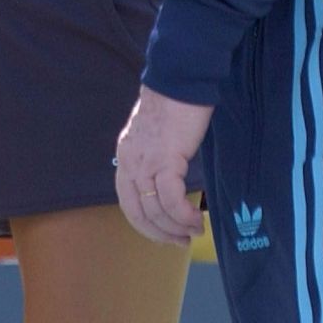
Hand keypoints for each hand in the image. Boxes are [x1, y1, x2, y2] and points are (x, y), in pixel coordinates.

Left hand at [115, 85, 210, 245]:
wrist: (180, 80)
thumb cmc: (175, 105)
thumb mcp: (157, 137)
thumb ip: (156, 159)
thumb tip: (170, 182)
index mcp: (125, 156)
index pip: (127, 202)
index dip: (145, 224)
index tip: (165, 234)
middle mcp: (129, 161)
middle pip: (137, 212)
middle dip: (160, 233)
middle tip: (181, 242)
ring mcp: (144, 162)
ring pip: (155, 210)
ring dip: (176, 228)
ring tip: (195, 230)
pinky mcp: (164, 159)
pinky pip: (171, 200)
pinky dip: (184, 215)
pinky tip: (197, 218)